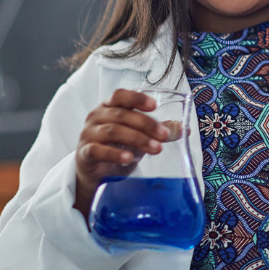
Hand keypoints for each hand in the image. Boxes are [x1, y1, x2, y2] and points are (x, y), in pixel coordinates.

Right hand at [73, 89, 177, 217]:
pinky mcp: (84, 153)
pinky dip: (114, 153)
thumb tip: (184, 129)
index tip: (155, 106)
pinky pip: (97, 150)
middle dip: (145, 124)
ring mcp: (88, 134)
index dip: (136, 98)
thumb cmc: (117, 148)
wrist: (96, 174)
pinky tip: (129, 158)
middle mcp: (96, 117)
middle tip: (164, 135)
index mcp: (109, 107)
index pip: (120, 95)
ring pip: (112, 131)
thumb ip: (159, 131)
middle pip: (121, 115)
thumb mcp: (140, 137)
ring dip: (137, 139)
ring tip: (156, 149)